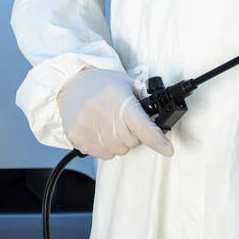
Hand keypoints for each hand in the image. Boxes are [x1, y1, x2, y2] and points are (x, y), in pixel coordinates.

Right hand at [56, 69, 173, 159]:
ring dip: (118, 142)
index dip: (156, 140)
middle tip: (123, 120)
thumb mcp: (127, 84)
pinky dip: (105, 146)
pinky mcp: (77, 138)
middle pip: (131, 142)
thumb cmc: (101, 83)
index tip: (168, 150)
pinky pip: (102, 154)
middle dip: (133, 135)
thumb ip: (145, 101)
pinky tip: (99, 130)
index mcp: (119, 99)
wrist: (70, 84)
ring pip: (117, 151)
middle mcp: (102, 114)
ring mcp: (88, 127)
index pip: (141, 125)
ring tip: (108, 123)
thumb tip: (161, 118)